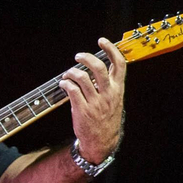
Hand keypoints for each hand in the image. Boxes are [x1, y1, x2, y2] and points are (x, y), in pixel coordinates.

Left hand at [62, 38, 126, 163]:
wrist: (102, 141)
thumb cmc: (106, 119)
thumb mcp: (115, 100)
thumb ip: (109, 84)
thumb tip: (97, 67)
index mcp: (118, 90)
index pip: (119, 64)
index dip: (111, 49)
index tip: (102, 41)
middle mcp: (108, 94)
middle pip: (98, 67)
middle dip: (86, 58)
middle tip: (78, 57)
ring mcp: (95, 102)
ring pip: (82, 77)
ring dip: (71, 72)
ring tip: (67, 74)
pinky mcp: (82, 109)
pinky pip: (72, 90)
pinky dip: (65, 84)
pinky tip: (64, 85)